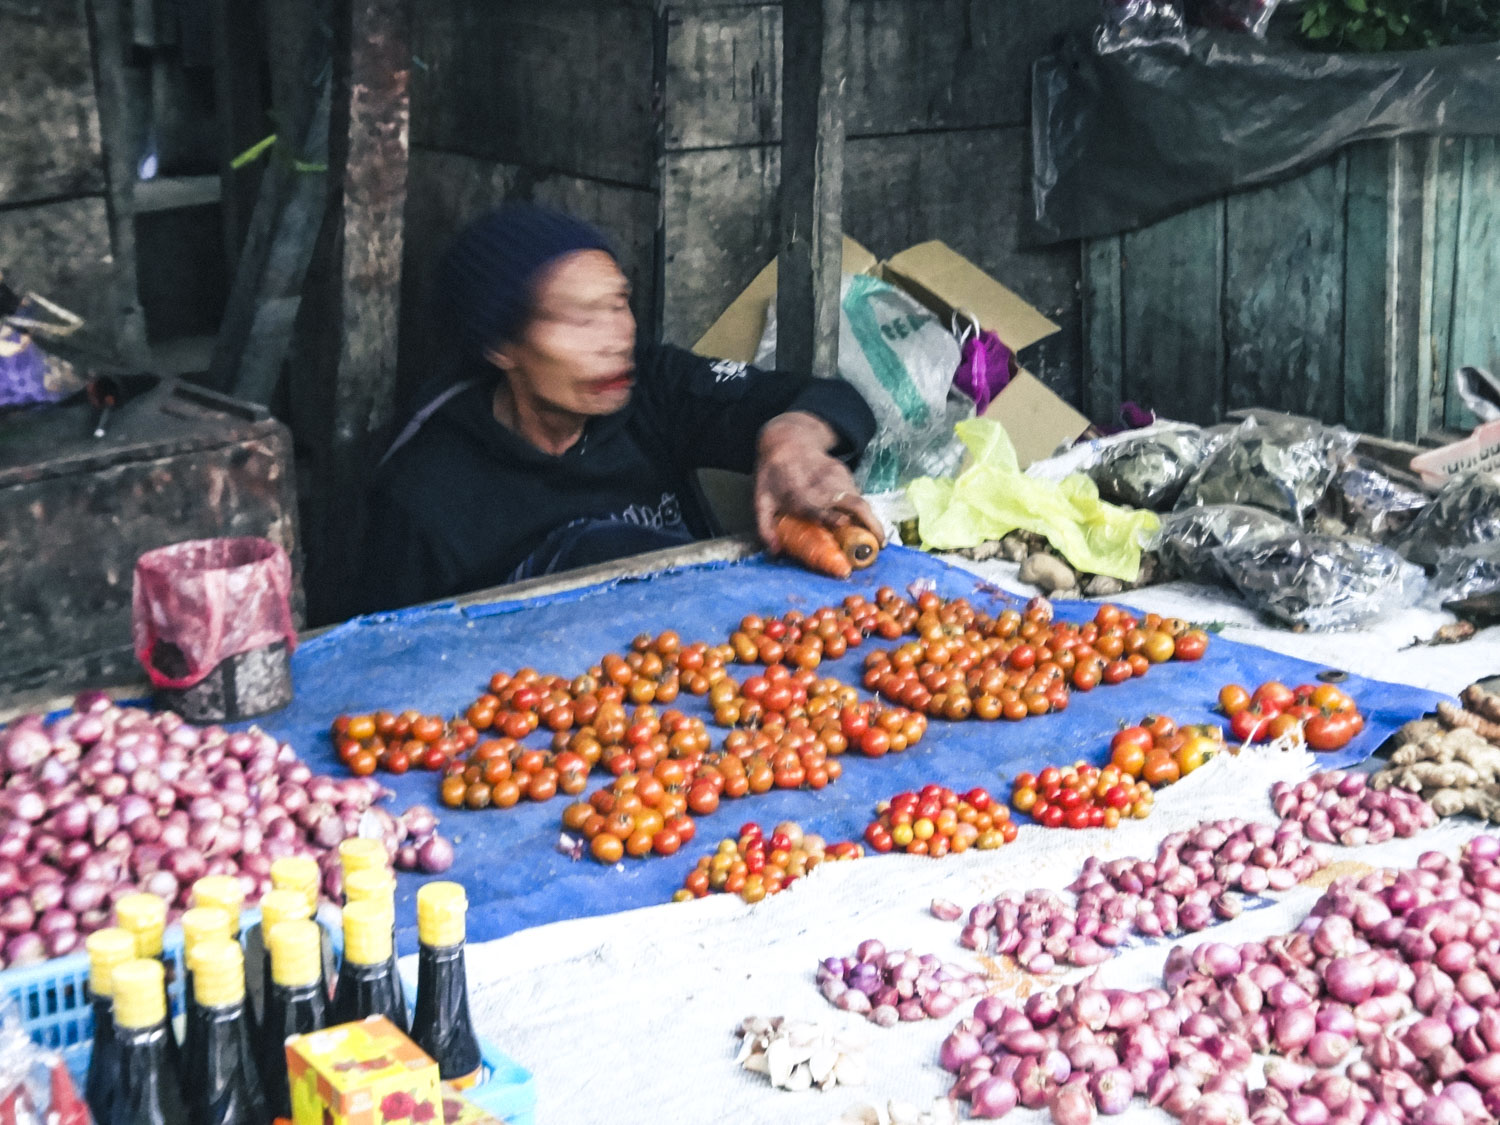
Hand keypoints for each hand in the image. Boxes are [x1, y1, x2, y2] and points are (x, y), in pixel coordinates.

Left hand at [753, 413, 882, 550]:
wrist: (787, 440)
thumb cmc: (772, 475)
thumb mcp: (761, 499)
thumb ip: (764, 527)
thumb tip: (775, 552)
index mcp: (799, 494)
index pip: (817, 506)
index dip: (831, 516)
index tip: (843, 524)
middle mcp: (822, 486)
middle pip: (853, 502)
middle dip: (870, 524)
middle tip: (880, 545)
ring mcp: (836, 478)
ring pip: (861, 500)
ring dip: (872, 520)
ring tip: (879, 540)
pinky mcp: (844, 473)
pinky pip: (858, 495)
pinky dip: (865, 511)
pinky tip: (867, 525)